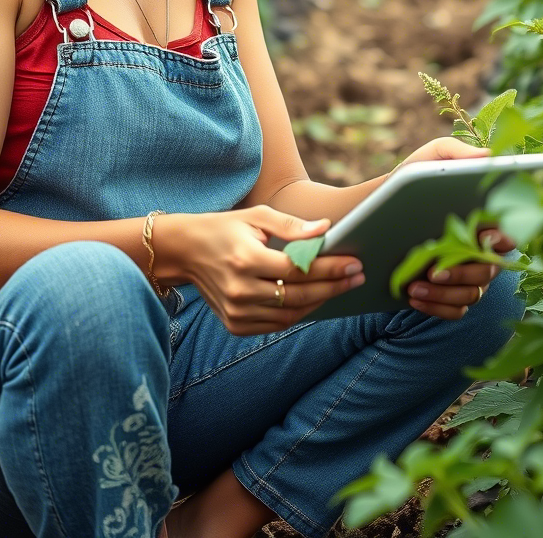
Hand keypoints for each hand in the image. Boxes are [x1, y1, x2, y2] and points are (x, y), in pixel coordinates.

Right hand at [160, 207, 365, 335]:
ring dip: (319, 302)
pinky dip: (298, 313)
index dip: (329, 268)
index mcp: (246, 259)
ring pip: (290, 314)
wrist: (185, 252)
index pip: (297, 269)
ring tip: (340, 287)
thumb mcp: (256, 217)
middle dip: (333, 287)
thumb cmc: (225, 229)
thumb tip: (325, 229)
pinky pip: (275, 324)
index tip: (354, 263)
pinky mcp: (234, 324)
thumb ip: (292, 225)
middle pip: (298, 295)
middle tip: (357, 276)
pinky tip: (314, 299)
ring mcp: (236, 311)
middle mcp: (240, 289)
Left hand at [392, 137, 515, 319]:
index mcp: (483, 220)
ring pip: (472, 294)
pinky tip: (414, 296)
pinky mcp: (449, 297)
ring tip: (415, 285)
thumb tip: (490, 156)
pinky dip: (437, 307)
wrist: (373, 210)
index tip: (484, 239)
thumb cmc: (408, 180)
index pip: (507, 235)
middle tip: (434, 270)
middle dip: (462, 272)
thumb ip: (456, 153)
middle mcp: (481, 251)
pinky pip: (455, 311)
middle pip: (489, 270)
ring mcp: (467, 277)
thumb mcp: (428, 159)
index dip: (500, 241)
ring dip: (445, 293)